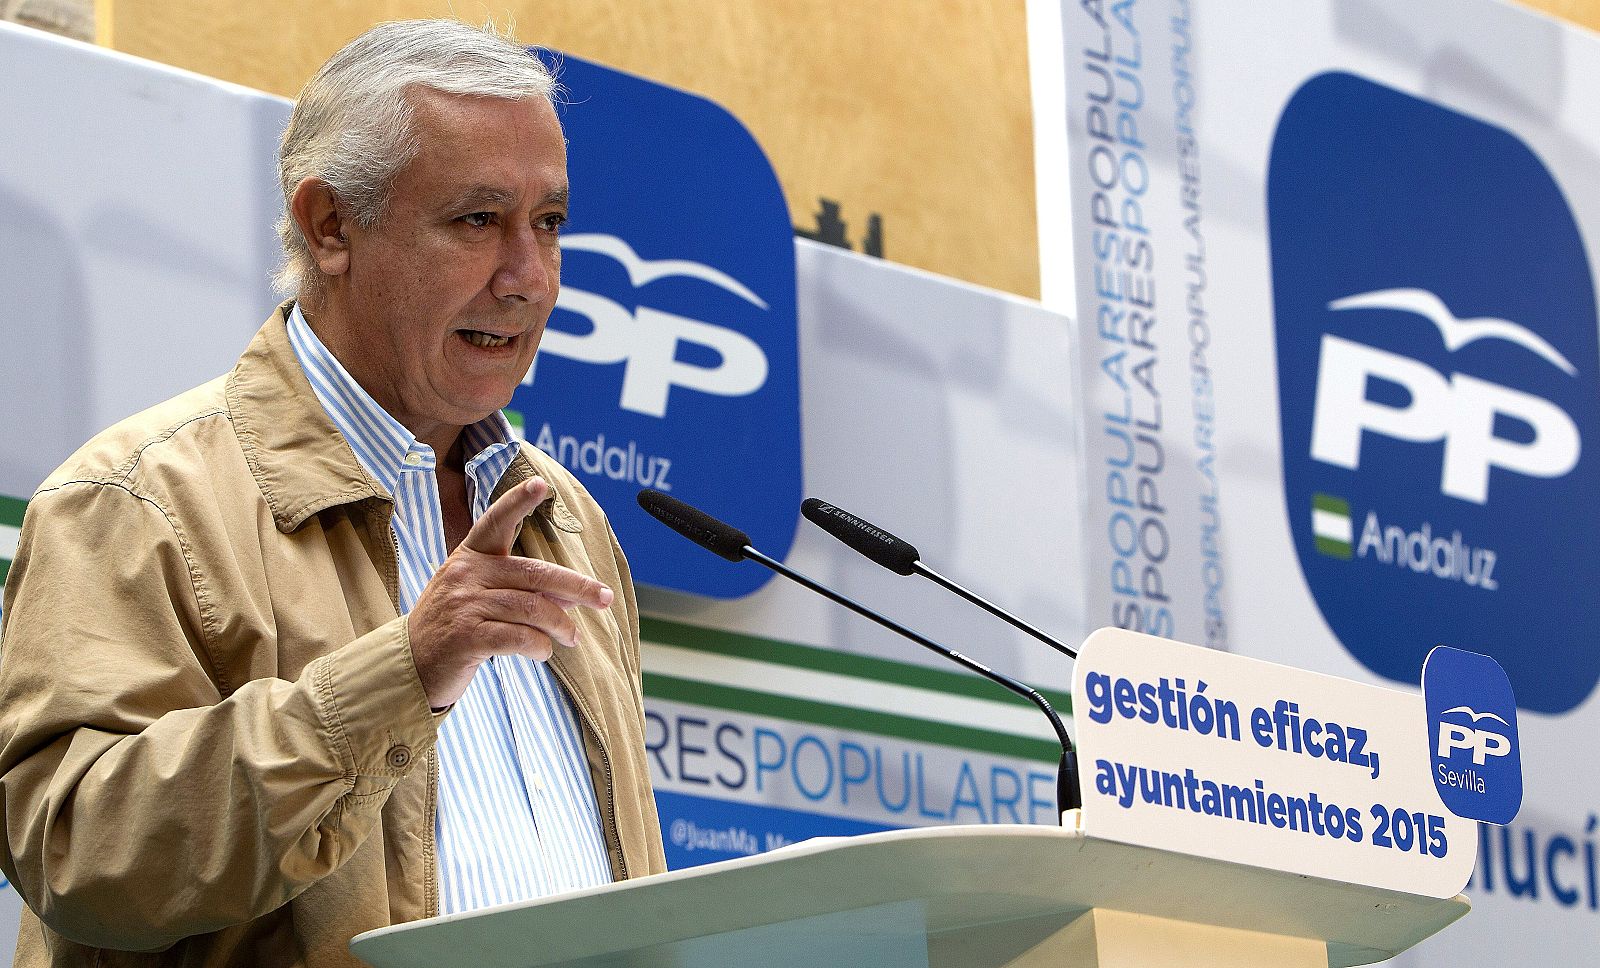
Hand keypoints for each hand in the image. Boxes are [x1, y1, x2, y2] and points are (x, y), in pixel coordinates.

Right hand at [407, 477, 613, 708]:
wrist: (410, 666)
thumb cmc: (453, 627)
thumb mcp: (476, 596)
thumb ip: (517, 589)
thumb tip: (570, 595)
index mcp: (468, 557)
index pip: (496, 522)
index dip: (518, 501)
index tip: (541, 485)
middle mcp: (465, 575)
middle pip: (535, 574)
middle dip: (577, 586)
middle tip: (605, 597)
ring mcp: (464, 605)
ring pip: (533, 608)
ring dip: (561, 626)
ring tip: (573, 637)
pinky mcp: (466, 637)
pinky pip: (519, 637)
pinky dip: (540, 647)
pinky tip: (543, 652)